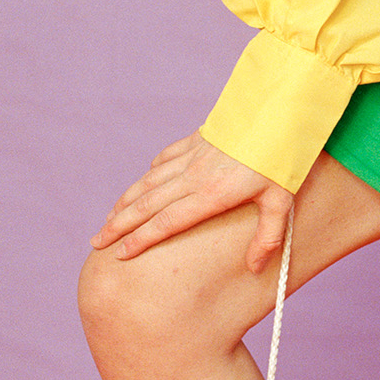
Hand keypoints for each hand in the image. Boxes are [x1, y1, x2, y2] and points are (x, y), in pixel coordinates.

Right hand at [90, 132, 292, 272]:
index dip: (140, 240)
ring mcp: (193, 155)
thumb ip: (267, 237)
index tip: (118, 255)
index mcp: (211, 195)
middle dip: (118, 225)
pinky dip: (151, 172)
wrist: (280, 110)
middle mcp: (194, 176)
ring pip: (150, 181)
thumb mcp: (281, 202)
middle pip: (147, 204)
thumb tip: (254, 269)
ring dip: (126, 201)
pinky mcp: (198, 139)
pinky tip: (144, 180)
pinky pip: (166, 158)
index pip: (166, 223)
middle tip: (96, 242)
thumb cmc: (283, 158)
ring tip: (109, 218)